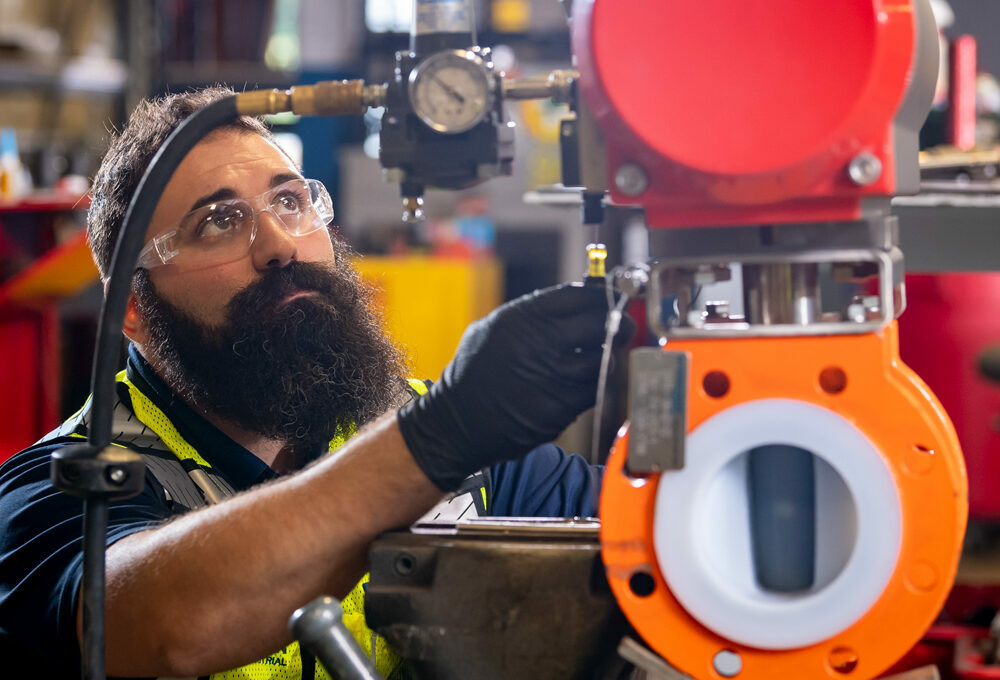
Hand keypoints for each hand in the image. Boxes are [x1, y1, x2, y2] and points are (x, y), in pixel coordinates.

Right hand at [397, 283, 634, 490]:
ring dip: (611, 355)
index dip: (602, 294)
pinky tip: (590, 379)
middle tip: (624, 325)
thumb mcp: (493, 329)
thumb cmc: (476, 372)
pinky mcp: (559, 409)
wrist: (455, 422)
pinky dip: (597, 383)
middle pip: (600, 323)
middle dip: (619, 322)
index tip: (612, 297)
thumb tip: (580, 295)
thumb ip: (533, 313)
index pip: (580, 295)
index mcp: (522, 318)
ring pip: (603, 359)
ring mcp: (551, 378)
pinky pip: (593, 391)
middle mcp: (539, 344)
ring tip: (607, 353)